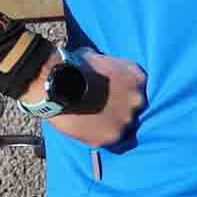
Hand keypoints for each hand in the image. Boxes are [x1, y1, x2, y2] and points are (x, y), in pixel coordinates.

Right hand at [26, 55, 144, 148]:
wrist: (59, 83)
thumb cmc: (74, 65)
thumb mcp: (98, 57)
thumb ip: (107, 67)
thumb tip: (101, 67)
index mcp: (137, 79)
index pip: (136, 89)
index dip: (122, 92)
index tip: (110, 94)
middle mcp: (138, 100)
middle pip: (132, 108)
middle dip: (119, 108)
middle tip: (100, 108)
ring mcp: (126, 120)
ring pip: (121, 125)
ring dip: (108, 124)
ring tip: (90, 120)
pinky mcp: (112, 136)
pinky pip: (107, 139)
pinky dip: (96, 136)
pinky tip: (83, 129)